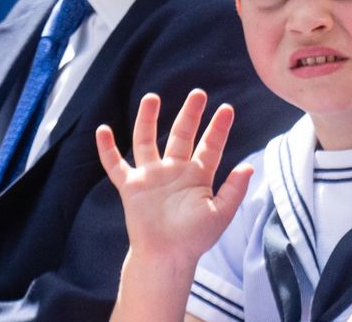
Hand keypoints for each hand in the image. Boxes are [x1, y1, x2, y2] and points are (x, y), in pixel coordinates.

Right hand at [95, 89, 251, 263]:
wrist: (167, 257)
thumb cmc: (195, 238)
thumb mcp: (220, 213)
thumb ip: (234, 190)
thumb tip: (249, 166)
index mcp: (197, 175)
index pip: (210, 146)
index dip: (218, 128)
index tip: (227, 108)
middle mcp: (174, 170)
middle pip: (181, 134)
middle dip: (189, 114)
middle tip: (198, 93)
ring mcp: (151, 176)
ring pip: (147, 141)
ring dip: (148, 120)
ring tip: (152, 98)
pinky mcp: (131, 187)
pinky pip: (116, 165)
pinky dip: (107, 149)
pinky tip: (102, 130)